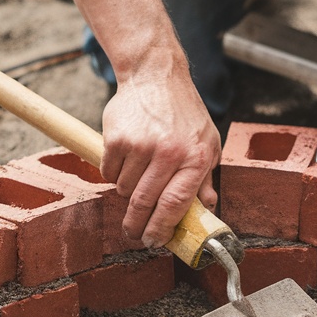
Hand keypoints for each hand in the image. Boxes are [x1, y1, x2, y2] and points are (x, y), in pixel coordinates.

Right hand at [100, 54, 220, 247]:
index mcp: (195, 157)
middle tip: (134, 234)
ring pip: (125, 190)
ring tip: (137, 175)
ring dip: (128, 192)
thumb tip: (207, 209)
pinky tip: (126, 159)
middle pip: (145, 203)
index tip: (155, 241)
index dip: (162, 228)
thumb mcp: (207, 142)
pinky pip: (109, 172)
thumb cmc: (184, 112)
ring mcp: (141, 145)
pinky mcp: (117, 138)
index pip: (176, 204)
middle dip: (137, 225)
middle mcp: (169, 152)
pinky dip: (114, 173)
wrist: (156, 75)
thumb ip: (205, 178)